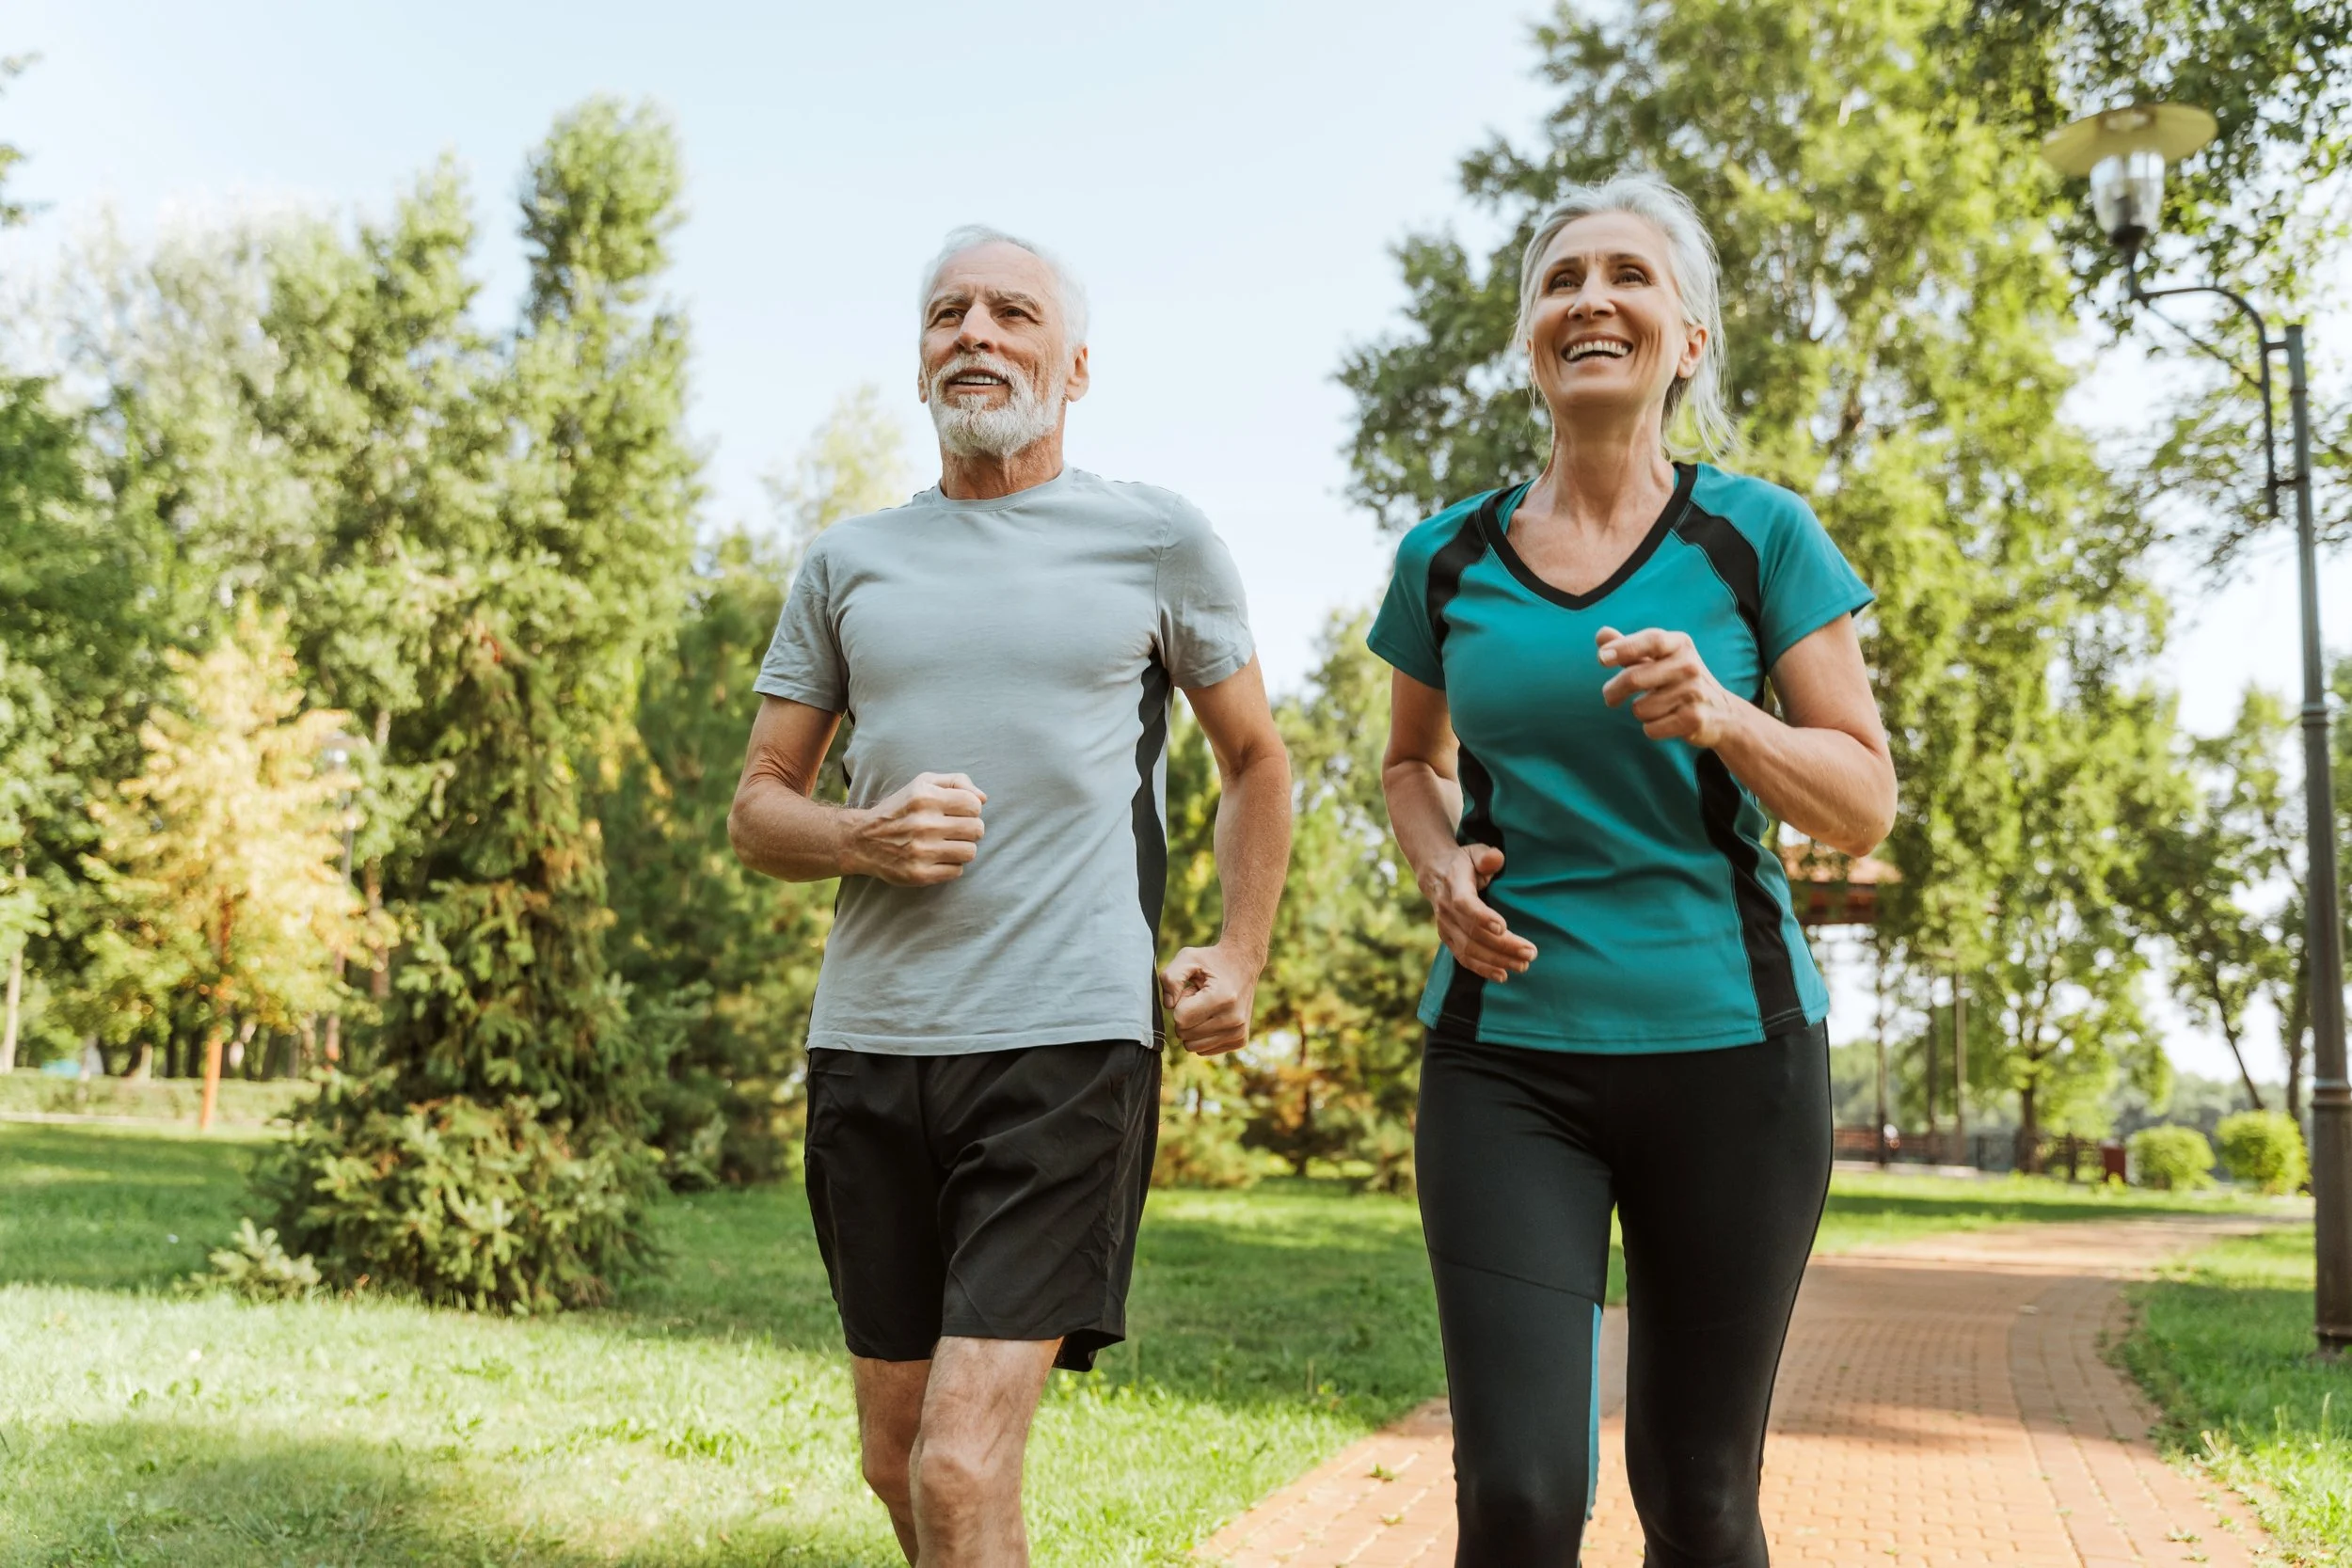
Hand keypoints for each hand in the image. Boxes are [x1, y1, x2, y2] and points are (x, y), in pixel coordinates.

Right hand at [844, 772, 985, 885]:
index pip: (974, 804)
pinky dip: (951, 865)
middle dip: (971, 829)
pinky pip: (956, 871)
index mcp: (924, 797)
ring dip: (963, 848)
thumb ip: (956, 782)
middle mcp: (922, 823)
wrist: (862, 839)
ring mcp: (920, 851)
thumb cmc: (900, 809)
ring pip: (970, 852)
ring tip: (948, 844)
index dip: (971, 809)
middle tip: (956, 830)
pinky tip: (937, 858)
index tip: (959, 812)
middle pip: (977, 829)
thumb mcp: (922, 784)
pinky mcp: (918, 874)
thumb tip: (983, 798)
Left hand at [1158, 943, 1260, 1055]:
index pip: (1180, 1019)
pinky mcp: (1240, 1040)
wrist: (1243, 963)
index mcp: (1222, 998)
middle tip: (1200, 998)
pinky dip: (1202, 1035)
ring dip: (1193, 1027)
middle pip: (1184, 1034)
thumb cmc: (1211, 961)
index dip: (1180, 1003)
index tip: (1193, 991)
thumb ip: (1170, 978)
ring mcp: (1239, 1032)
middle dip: (1185, 1016)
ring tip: (1206, 1007)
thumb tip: (1169, 1006)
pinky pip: (1204, 1050)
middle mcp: (1234, 1019)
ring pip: (1192, 1046)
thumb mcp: (1187, 958)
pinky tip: (1214, 1017)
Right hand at [1419, 843, 1534, 983]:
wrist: (1436, 875)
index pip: (1465, 904)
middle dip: (1503, 946)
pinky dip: (1483, 969)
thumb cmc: (1464, 862)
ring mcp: (1446, 928)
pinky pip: (1465, 959)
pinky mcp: (1449, 940)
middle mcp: (1446, 910)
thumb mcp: (1475, 852)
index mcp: (1453, 886)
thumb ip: (1486, 856)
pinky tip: (1503, 975)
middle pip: (1473, 933)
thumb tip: (1495, 859)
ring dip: (1497, 961)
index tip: (1503, 928)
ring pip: (1470, 950)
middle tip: (1530, 952)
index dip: (1482, 917)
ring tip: (1523, 965)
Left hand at [1597, 626, 1746, 747]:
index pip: (1652, 640)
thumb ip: (1630, 648)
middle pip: (1634, 678)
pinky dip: (1652, 728)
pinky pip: (1651, 728)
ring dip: (1640, 712)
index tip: (1601, 657)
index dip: (1624, 647)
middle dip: (1614, 690)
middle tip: (1610, 697)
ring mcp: (1694, 692)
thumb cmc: (1679, 680)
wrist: (1722, 713)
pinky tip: (1667, 721)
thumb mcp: (1659, 659)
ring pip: (1640, 708)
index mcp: (1680, 644)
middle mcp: (1689, 666)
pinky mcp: (1694, 719)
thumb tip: (1601, 634)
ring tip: (1657, 707)